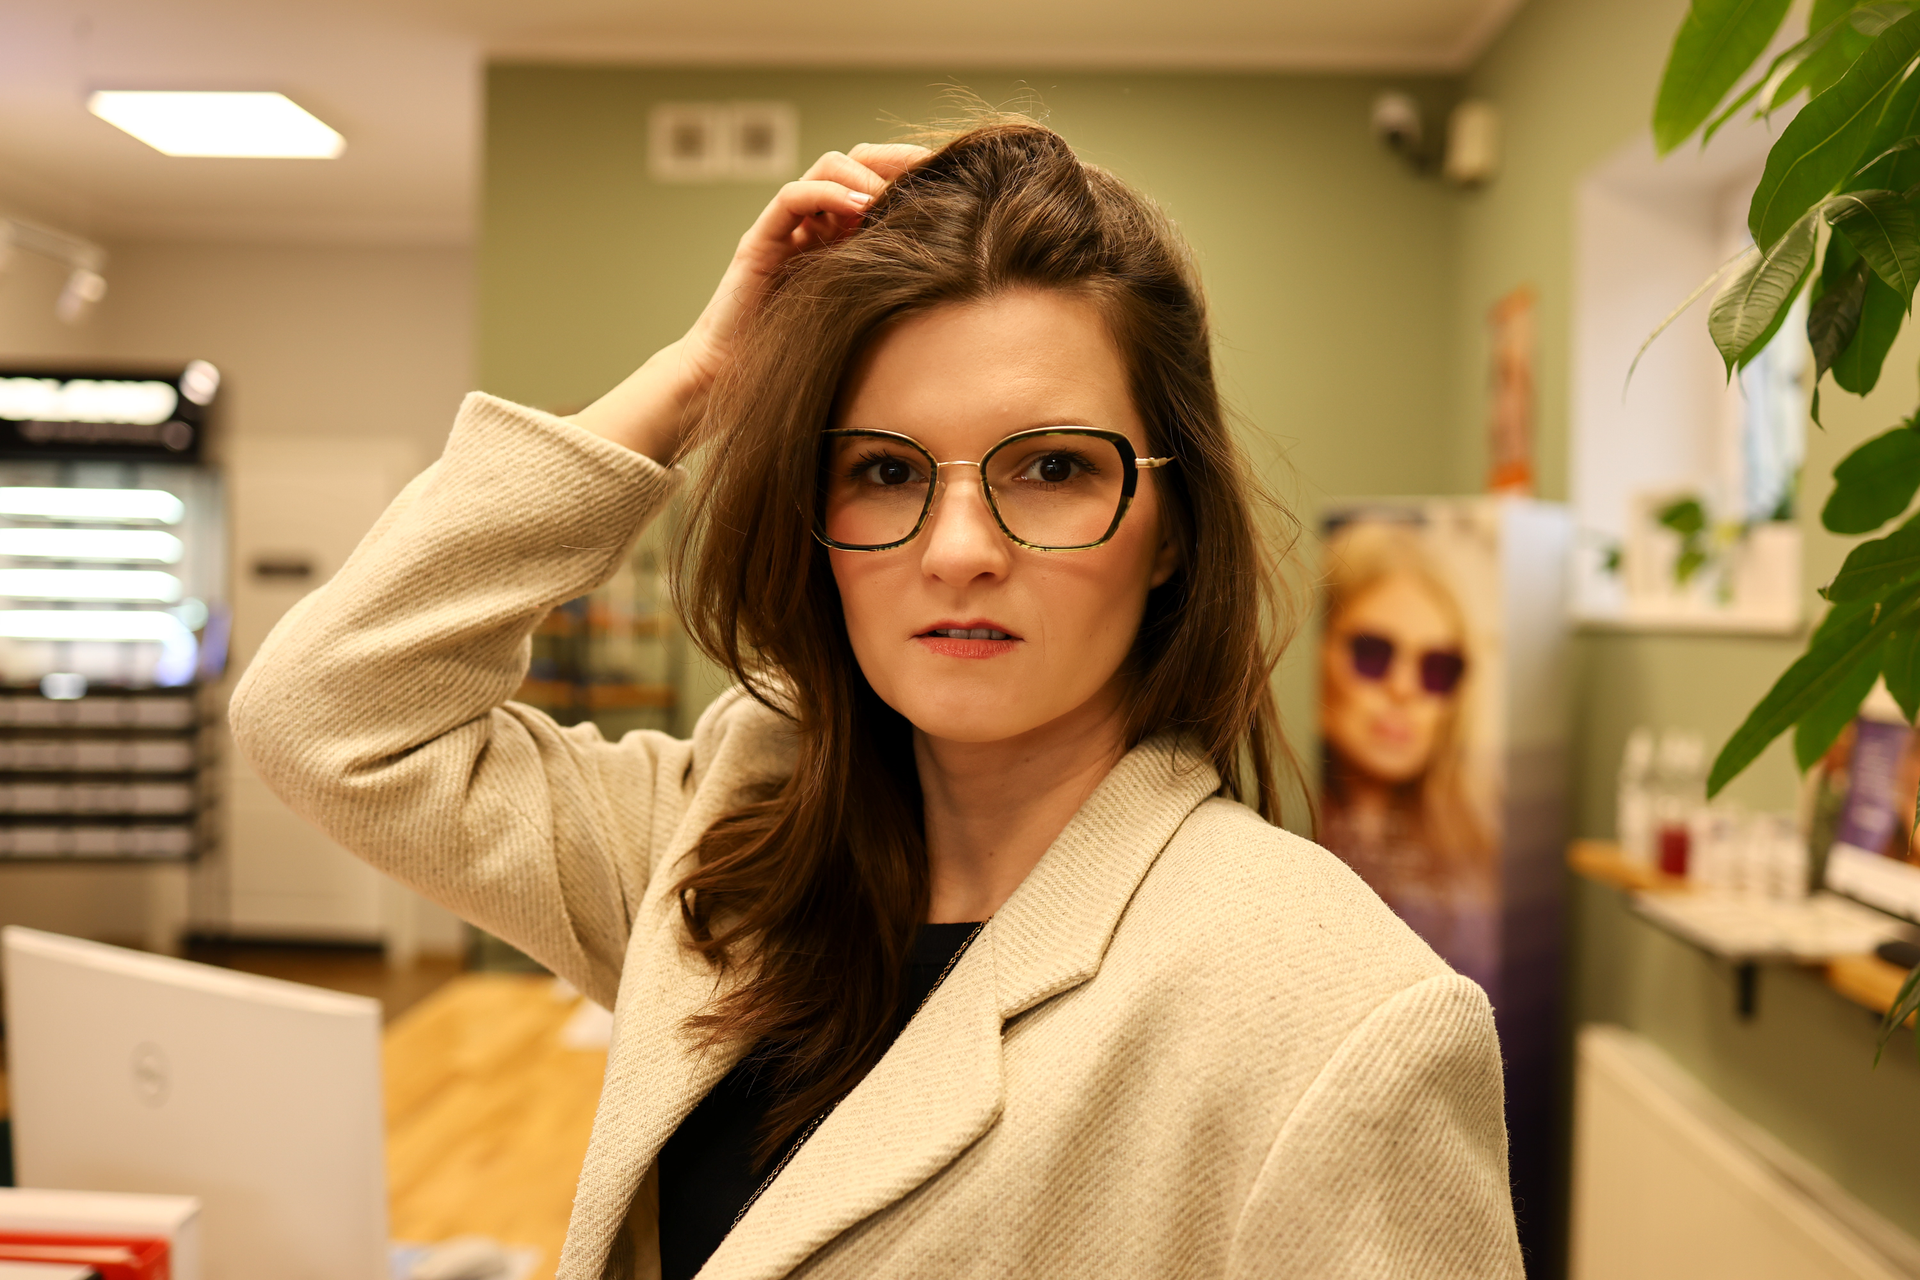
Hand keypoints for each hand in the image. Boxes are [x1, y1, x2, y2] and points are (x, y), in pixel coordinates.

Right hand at [569, 143, 930, 463]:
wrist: (733, 381)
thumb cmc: (801, 358)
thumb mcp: (863, 315)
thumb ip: (892, 286)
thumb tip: (956, 270)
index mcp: (840, 237)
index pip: (877, 179)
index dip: (912, 172)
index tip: (955, 179)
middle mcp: (813, 224)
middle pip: (857, 161)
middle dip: (897, 159)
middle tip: (933, 171)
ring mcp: (785, 229)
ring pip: (827, 167)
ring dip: (865, 174)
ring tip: (892, 197)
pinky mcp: (759, 242)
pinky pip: (793, 198)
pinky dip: (828, 194)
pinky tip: (860, 208)